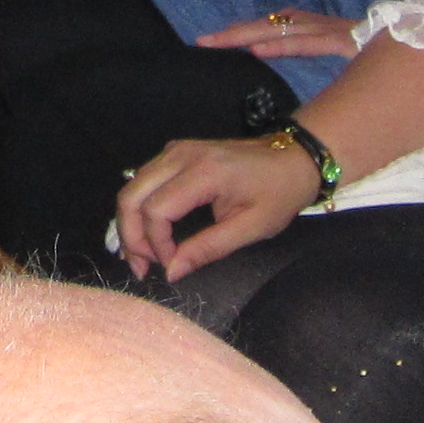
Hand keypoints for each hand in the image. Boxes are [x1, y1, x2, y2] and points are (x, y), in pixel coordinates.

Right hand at [113, 130, 320, 283]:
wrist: (293, 158)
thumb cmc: (279, 193)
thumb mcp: (251, 228)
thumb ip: (208, 249)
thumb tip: (172, 272)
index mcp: (203, 172)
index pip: (156, 210)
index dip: (156, 244)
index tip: (171, 266)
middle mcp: (181, 155)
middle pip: (131, 196)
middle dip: (131, 236)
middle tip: (142, 268)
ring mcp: (176, 150)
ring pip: (132, 187)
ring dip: (130, 223)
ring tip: (143, 255)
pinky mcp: (175, 152)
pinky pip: (144, 180)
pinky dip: (139, 208)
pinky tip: (149, 232)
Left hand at [193, 7, 359, 63]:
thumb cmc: (395, 60)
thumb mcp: (357, 62)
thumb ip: (334, 61)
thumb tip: (305, 70)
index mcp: (326, 30)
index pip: (281, 27)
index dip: (250, 31)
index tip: (221, 39)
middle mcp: (328, 26)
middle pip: (273, 24)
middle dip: (237, 32)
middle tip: (203, 41)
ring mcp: (337, 31)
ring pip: (284, 29)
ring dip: (248, 34)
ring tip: (218, 41)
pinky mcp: (347, 41)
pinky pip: (309, 42)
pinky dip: (282, 44)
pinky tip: (258, 50)